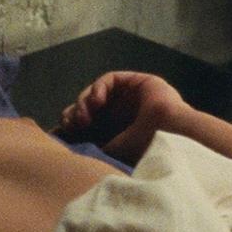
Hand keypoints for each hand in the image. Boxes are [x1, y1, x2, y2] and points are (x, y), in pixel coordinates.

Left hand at [52, 71, 188, 164]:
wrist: (168, 136)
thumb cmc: (143, 149)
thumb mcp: (110, 151)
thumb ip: (90, 146)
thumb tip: (64, 146)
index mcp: (115, 131)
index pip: (85, 124)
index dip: (70, 125)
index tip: (63, 134)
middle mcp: (120, 113)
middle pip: (86, 106)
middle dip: (74, 114)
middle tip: (74, 125)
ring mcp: (128, 97)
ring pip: (94, 93)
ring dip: (84, 103)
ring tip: (86, 118)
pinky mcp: (135, 82)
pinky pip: (108, 80)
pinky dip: (98, 89)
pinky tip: (98, 103)